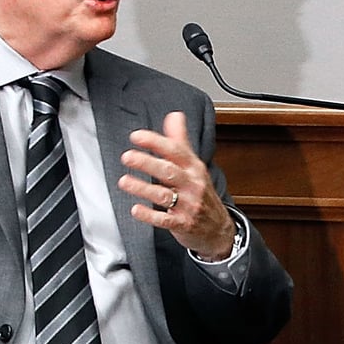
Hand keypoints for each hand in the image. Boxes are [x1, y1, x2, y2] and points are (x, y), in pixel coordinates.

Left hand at [118, 112, 235, 258]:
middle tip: (127, 156)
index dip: (156, 142)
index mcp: (194, 168)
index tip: (137, 136)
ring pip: (164, 195)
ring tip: (124, 181)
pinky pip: (165, 220)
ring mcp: (188, 205)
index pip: (176, 151)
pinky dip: (150, 215)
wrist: (218, 228)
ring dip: (143, 188)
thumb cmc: (202, 194)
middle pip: (169, 171)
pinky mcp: (182, 224)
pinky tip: (136, 209)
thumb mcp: (194, 165)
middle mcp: (192, 185)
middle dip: (147, 163)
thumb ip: (180, 141)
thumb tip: (174, 115)